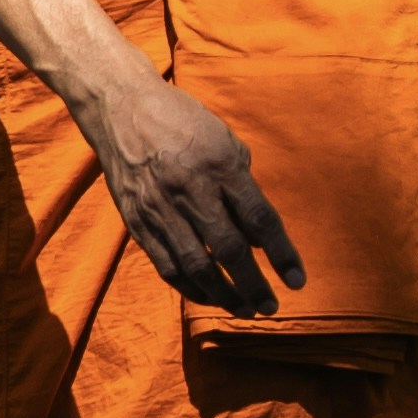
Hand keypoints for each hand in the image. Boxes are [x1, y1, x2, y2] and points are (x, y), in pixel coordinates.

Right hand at [85, 61, 304, 318]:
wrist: (120, 108)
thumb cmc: (182, 122)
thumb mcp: (224, 141)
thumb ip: (244, 190)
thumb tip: (259, 240)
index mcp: (219, 164)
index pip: (258, 218)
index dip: (281, 254)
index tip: (297, 281)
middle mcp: (189, 188)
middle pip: (228, 250)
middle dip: (253, 285)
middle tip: (271, 308)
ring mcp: (159, 207)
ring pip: (195, 266)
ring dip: (223, 295)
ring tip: (244, 310)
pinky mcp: (137, 221)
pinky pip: (166, 265)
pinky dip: (190, 287)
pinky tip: (209, 296)